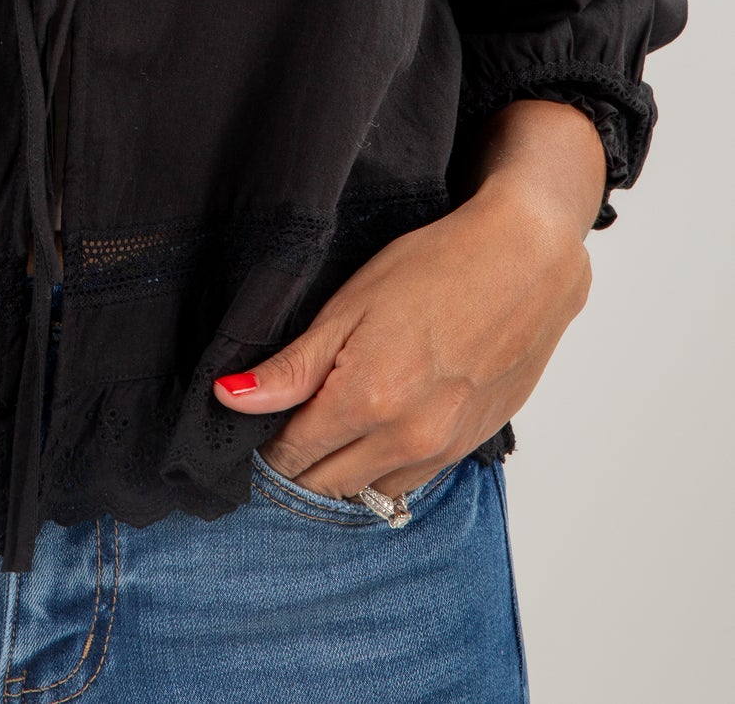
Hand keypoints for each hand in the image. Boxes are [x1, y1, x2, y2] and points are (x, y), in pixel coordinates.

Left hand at [212, 114, 599, 502]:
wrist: (525, 263)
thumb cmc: (436, 267)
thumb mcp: (350, 305)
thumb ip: (292, 366)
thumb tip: (230, 398)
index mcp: (368, 401)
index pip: (292, 456)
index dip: (264, 442)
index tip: (254, 421)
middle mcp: (407, 440)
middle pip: (325, 486)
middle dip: (295, 463)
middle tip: (282, 422)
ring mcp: (443, 450)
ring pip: (368, 492)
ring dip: (339, 471)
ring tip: (327, 424)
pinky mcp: (468, 447)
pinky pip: (409, 481)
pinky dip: (381, 467)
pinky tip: (375, 427)